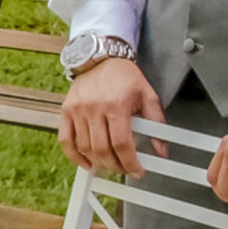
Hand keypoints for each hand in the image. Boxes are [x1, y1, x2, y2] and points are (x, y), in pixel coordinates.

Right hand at [58, 56, 163, 177]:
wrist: (100, 58)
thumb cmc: (124, 76)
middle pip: (102, 149)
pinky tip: (85, 162)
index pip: (122, 143)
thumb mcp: (148, 96)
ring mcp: (78, 110)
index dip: (130, 162)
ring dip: (98, 162)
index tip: (137, 170)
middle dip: (115, 166)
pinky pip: (65, 140)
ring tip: (109, 164)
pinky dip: (74, 156)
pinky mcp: (66, 110)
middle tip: (124, 169)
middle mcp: (94, 107)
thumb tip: (162, 150)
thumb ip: (157, 124)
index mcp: (117, 104)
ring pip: (85, 147)